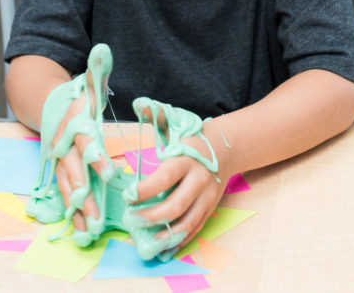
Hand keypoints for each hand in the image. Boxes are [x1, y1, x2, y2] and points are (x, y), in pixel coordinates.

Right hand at [45, 60, 113, 236]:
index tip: (109, 173)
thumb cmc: (76, 97)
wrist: (46, 106)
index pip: (86, 143)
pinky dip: (72, 212)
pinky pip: (65, 195)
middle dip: (86, 194)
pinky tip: (81, 229)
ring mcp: (59, 161)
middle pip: (75, 172)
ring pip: (68, 188)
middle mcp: (64, 146)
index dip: (96, 157)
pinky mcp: (58, 172)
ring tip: (89, 229)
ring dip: (78, 208)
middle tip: (98, 214)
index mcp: (75, 126)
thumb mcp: (86, 82)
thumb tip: (103, 49)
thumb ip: (97, 69)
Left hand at [129, 120, 232, 246]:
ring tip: (146, 243)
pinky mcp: (209, 209)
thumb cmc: (192, 138)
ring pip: (187, 223)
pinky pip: (195, 230)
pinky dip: (180, 242)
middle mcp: (198, 181)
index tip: (127, 196)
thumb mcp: (176, 124)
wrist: (226, 148)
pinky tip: (164, 251)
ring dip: (166, 236)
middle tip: (131, 220)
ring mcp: (206, 198)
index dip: (144, 190)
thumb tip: (139, 102)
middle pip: (176, 206)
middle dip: (152, 217)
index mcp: (186, 160)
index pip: (164, 179)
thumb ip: (157, 115)